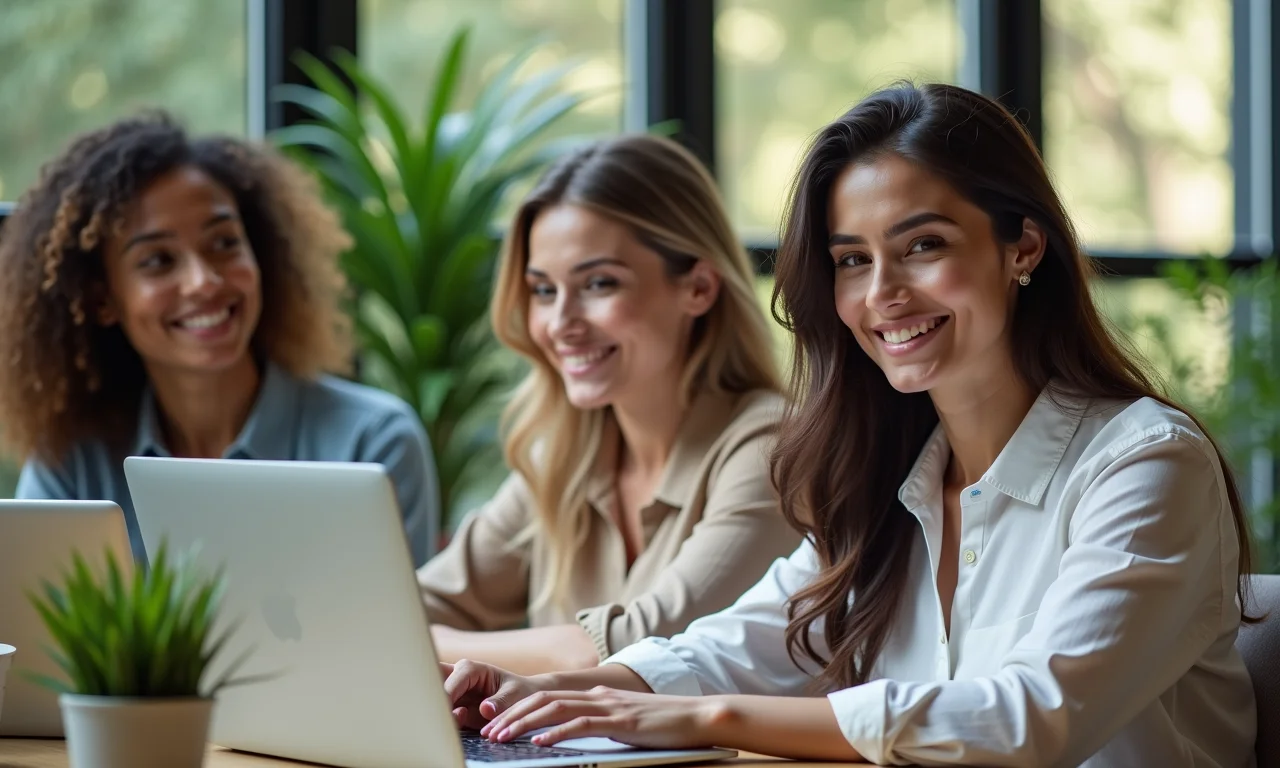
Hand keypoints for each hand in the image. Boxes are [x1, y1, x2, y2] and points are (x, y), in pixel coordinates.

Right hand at [442, 659, 547, 729]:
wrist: (523, 699)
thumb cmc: (520, 692)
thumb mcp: (515, 695)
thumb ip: (501, 702)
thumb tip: (485, 709)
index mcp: (470, 669)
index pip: (450, 682)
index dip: (446, 698)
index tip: (453, 714)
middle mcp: (456, 678)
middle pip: (431, 683)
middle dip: (433, 699)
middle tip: (451, 713)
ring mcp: (452, 693)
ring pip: (433, 700)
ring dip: (440, 713)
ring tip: (462, 718)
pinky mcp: (452, 707)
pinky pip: (440, 715)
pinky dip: (444, 722)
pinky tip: (461, 721)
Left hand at [480, 687, 721, 749]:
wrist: (698, 717)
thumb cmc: (664, 725)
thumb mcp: (624, 722)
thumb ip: (599, 723)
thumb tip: (572, 734)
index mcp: (596, 695)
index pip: (548, 697)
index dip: (518, 709)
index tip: (496, 723)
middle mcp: (598, 695)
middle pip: (544, 699)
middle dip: (511, 715)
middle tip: (487, 731)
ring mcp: (609, 706)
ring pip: (556, 708)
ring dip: (524, 723)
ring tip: (502, 736)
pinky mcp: (621, 721)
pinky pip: (582, 725)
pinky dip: (557, 732)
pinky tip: (540, 742)